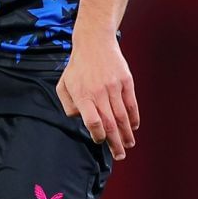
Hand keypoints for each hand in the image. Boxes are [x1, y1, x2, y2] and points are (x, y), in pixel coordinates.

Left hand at [56, 32, 139, 159]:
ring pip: (122, 116)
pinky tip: (134, 127)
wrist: (94, 42)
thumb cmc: (77, 67)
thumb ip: (69, 105)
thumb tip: (80, 120)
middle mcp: (99, 93)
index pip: (93, 122)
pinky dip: (134, 117)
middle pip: (110, 123)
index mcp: (83, 95)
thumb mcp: (64, 85)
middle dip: (115, 143)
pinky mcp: (126, 81)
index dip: (97, 135)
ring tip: (128, 145)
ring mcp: (114, 87)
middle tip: (119, 156)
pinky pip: (131, 104)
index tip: (99, 140)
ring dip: (127, 134)